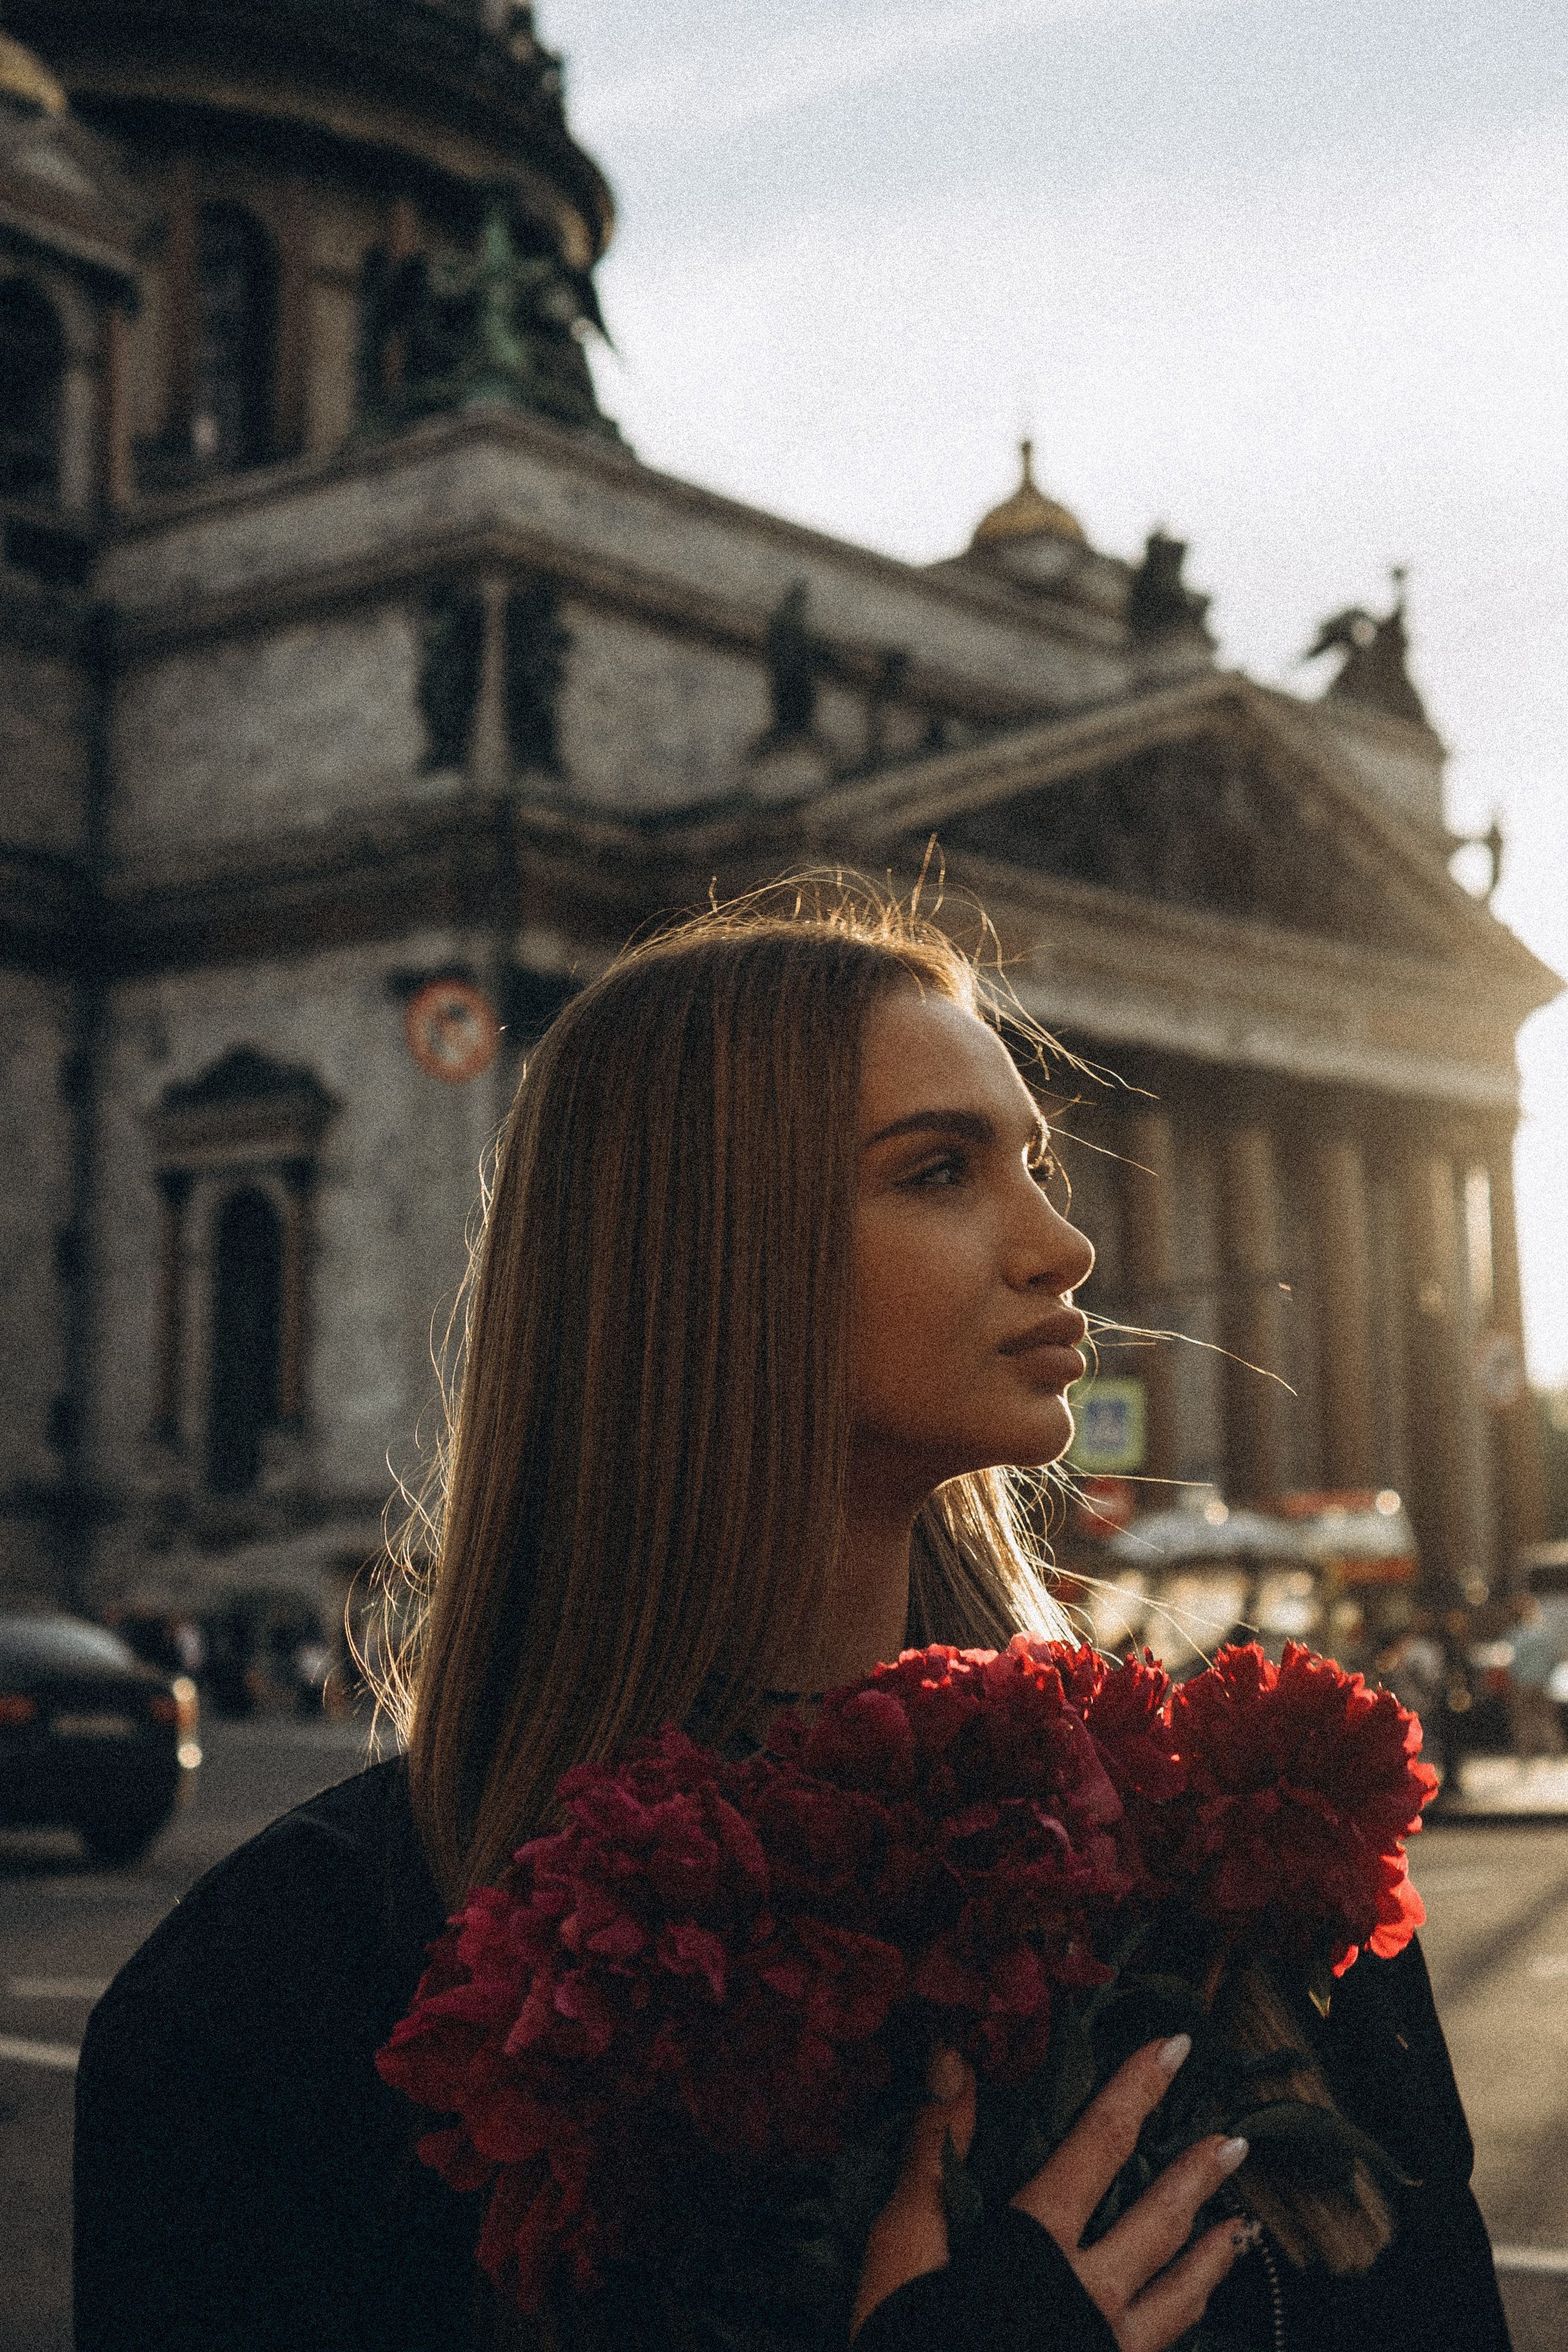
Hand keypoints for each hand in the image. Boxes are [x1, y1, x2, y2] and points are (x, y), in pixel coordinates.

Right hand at [851, 2037, 1252, 2350]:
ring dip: (1212, 2257)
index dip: (1137, 2089)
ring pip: (1178, 2298)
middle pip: (1158, 2221)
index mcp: (1037, 2245)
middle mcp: (1087, 2296)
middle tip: (1237, 2143)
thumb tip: (953, 2054)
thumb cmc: (903, 2340)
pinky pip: (1163, 2350)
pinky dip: (1185, 2321)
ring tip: (1239, 2228)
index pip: (1099, 2143)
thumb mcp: (902, 2244)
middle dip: (1197, 2175)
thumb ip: (934, 2149)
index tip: (1176, 2047)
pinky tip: (1192, 2314)